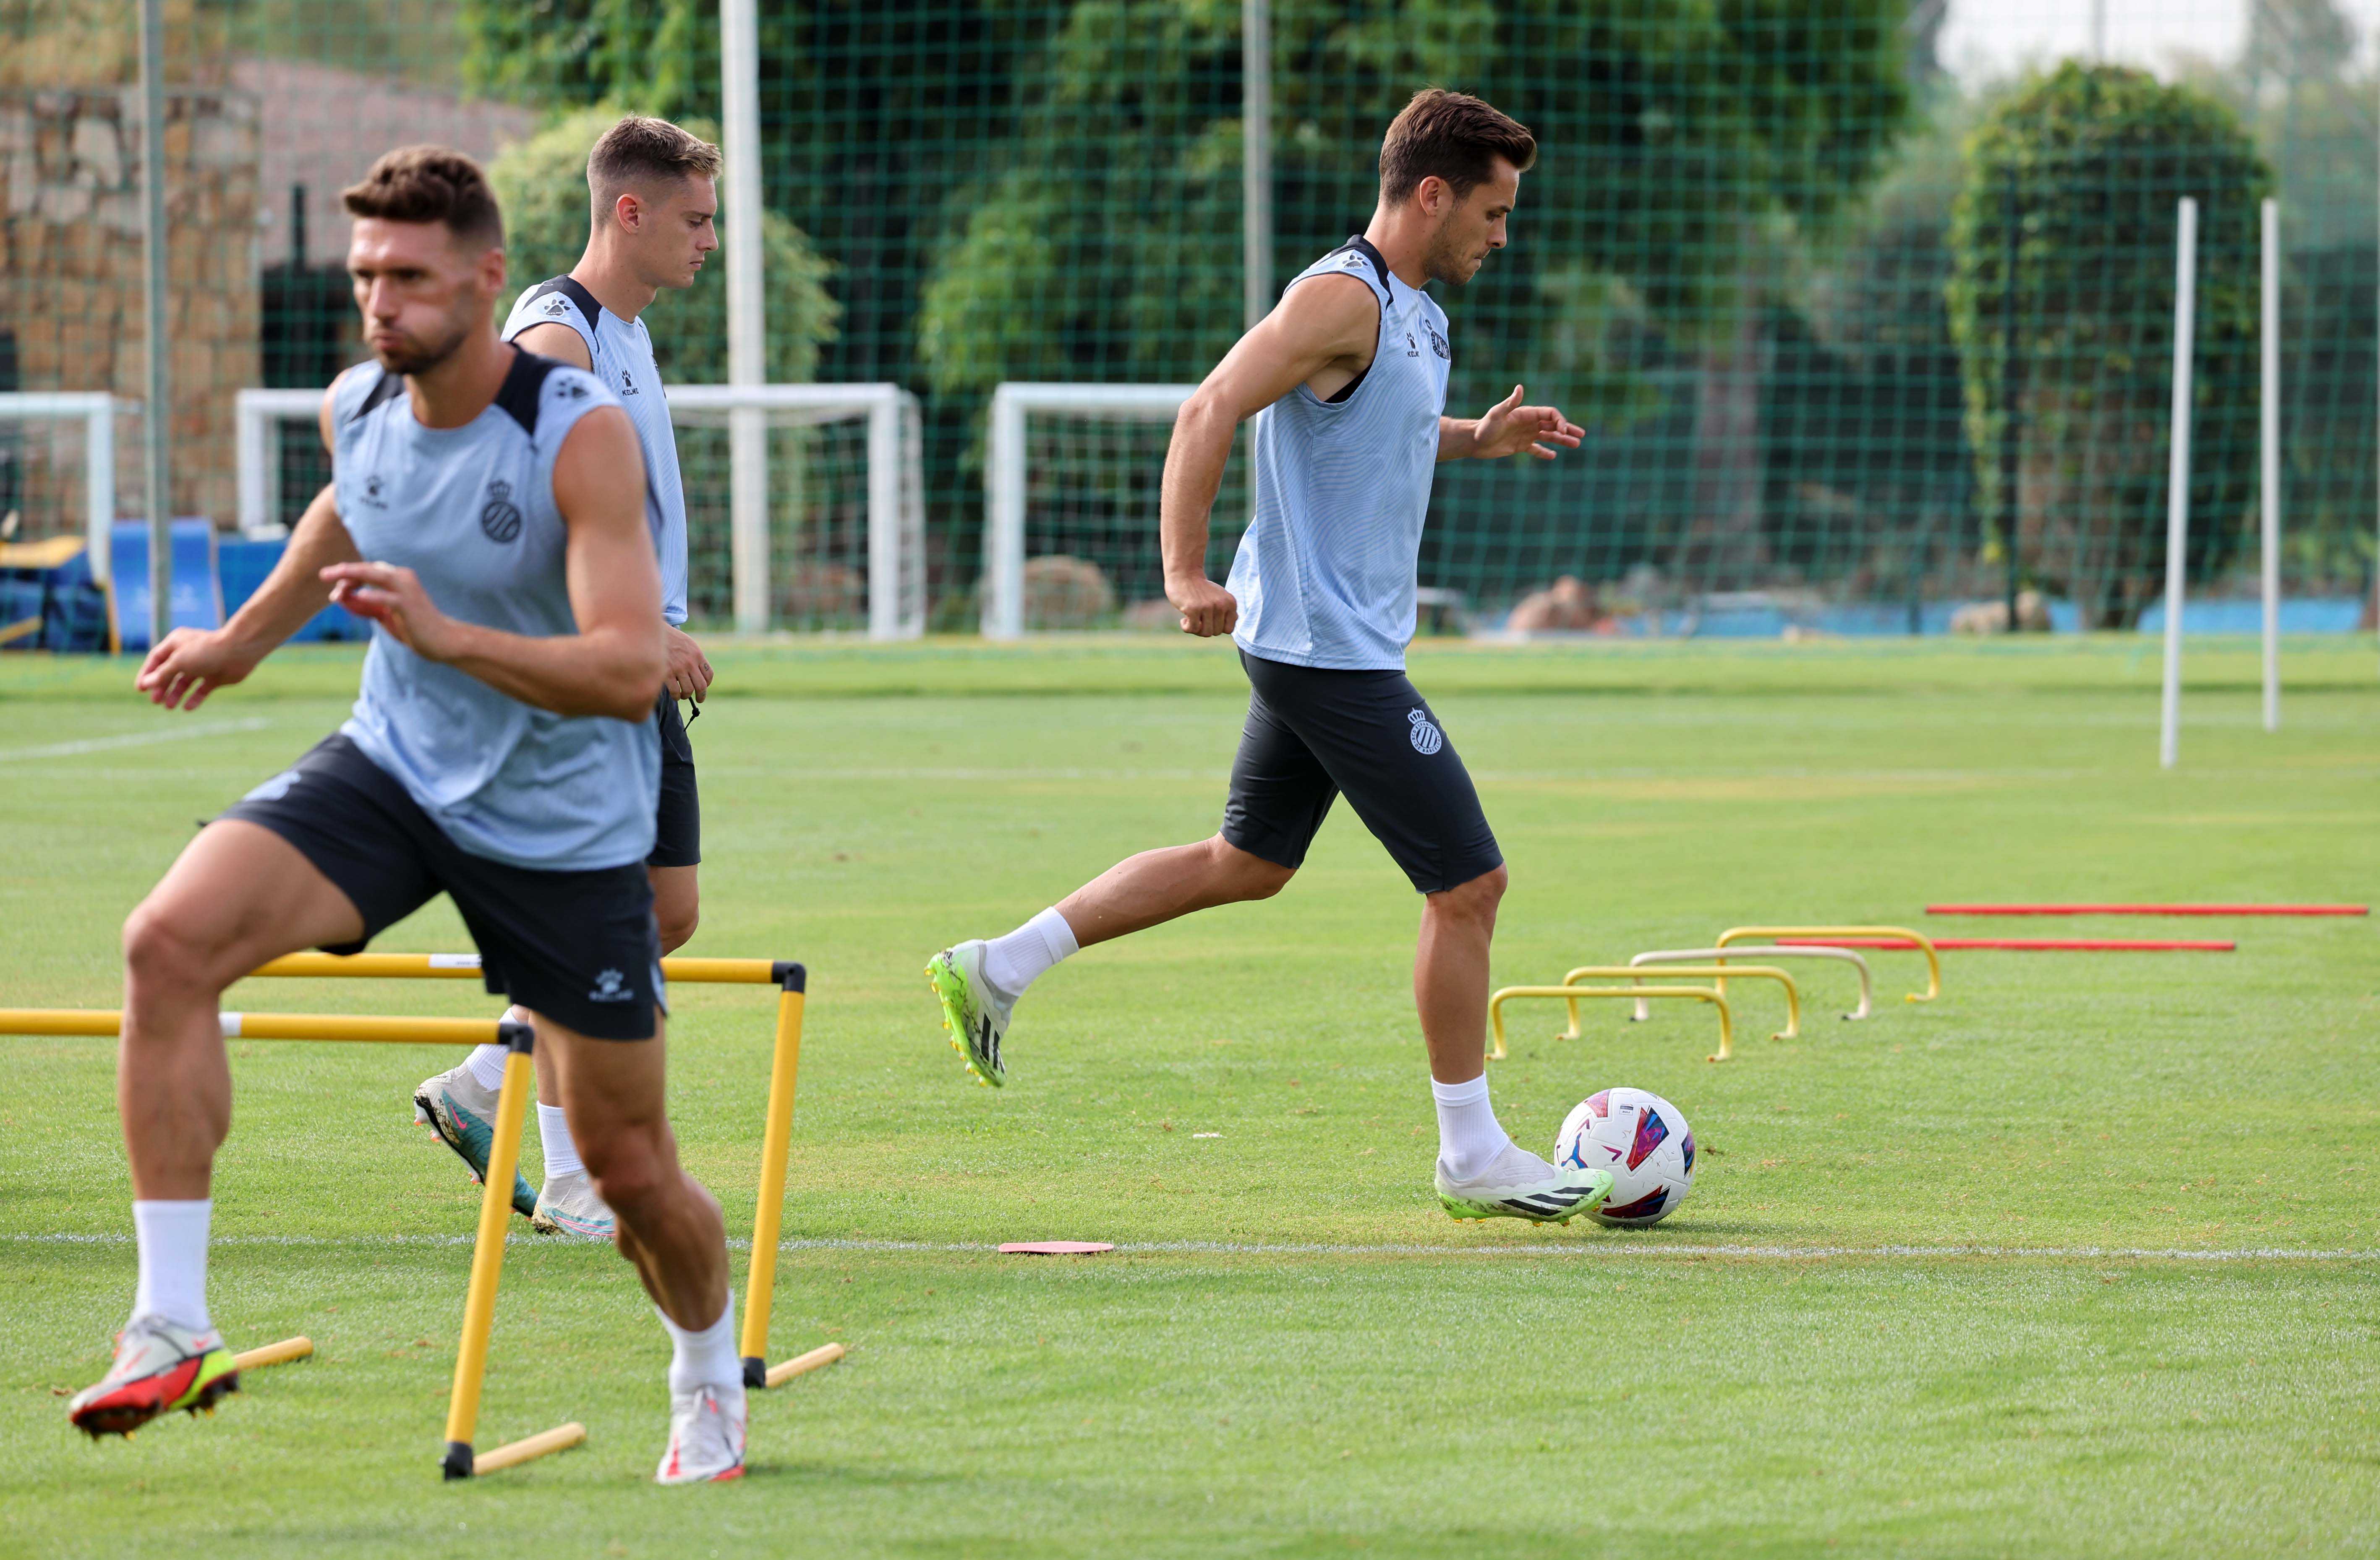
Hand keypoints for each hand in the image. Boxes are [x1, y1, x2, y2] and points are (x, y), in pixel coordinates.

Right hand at [135, 627, 261, 710]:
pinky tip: (186, 708)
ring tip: (168, 707)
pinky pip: (202, 689)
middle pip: (170, 672)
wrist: (239, 652)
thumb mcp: (178, 662)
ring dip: (176, 694)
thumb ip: (162, 674)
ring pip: (185, 682)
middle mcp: (189, 653)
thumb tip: (146, 684)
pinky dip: (194, 698)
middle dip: (161, 687)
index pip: (156, 659)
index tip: (140, 689)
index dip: (147, 674)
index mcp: (176, 643)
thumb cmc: (206, 652)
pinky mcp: (216, 676)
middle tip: (155, 701)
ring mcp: (203, 665)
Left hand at [319, 561, 465, 662]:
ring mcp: (406, 589)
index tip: (335, 593)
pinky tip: (358, 595)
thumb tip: (339, 597)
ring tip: (335, 576)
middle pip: (369, 569)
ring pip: (376, 575)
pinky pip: (387, 597)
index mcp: (397, 578)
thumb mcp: (383, 614)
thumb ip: (364, 605)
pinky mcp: (409, 604)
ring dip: (353, 575)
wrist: (442, 640)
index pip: (367, 572)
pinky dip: (373, 596)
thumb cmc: (413, 627)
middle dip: (344, 570)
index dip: (347, 578)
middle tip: (323, 574)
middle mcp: (402, 578)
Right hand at [663, 625, 712, 701]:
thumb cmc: (670, 638)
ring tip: (682, 696)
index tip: (703, 688)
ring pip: (689, 690)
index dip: (707, 684)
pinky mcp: (667, 673)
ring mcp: (679, 668)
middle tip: (699, 699)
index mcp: (697, 655)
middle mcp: (690, 662)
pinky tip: (674, 695)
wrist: (654, 632)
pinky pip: (675, 691)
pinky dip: (676, 696)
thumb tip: (696, 672)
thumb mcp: (687, 643)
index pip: (709, 675)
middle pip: (701, 686)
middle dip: (701, 695)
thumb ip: (693, 656)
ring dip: (686, 696)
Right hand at [1166, 575, 1237, 637]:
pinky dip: (1186, 628)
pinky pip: (1192, 629)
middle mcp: (1221, 605)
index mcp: (1230, 603)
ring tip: (1191, 619)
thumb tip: (1236, 619)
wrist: (1184, 574)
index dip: (1218, 628)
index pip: (1229, 629)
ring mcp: (1208, 607)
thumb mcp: (1220, 596)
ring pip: (1206, 633)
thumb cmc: (1201, 589)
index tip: (1209, 620)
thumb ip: (1228, 609)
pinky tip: (1183, 620)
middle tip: (1198, 618)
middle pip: (1216, 632)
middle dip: (1206, 629)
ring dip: (1196, 630)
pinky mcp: (1193, 609)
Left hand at [1470, 384, 1583, 460]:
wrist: (1473, 441)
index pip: (1550, 414)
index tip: (1563, 432)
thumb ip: (1510, 402)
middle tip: (1581, 435)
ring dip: (1562, 440)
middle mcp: (1529, 423)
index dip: (1559, 421)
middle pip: (1553, 425)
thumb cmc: (1484, 426)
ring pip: (1548, 437)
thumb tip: (1520, 388)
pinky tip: (1553, 456)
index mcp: (1527, 413)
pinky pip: (1536, 449)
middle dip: (1567, 429)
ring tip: (1576, 445)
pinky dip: (1544, 452)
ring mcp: (1526, 434)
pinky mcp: (1520, 446)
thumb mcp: (1497, 414)